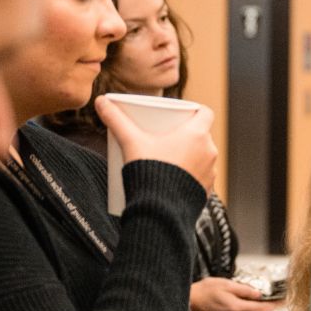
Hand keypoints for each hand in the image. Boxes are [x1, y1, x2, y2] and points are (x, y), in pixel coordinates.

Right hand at [95, 97, 218, 190]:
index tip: (180, 112)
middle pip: (202, 135)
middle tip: (169, 135)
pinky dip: (192, 174)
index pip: (205, 113)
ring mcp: (210, 172)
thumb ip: (116, 120)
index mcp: (197, 134)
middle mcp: (209, 151)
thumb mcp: (131, 142)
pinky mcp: (207, 190)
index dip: (194, 109)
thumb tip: (100, 101)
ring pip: (203, 156)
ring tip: (173, 157)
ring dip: (192, 155)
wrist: (159, 210)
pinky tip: (181, 176)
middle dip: (188, 133)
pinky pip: (202, 177)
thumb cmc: (149, 171)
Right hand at [190, 277, 278, 310]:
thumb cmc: (206, 290)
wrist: (191, 300)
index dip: (272, 306)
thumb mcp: (227, 284)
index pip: (259, 309)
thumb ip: (245, 290)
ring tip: (261, 304)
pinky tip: (246, 308)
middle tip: (275, 304)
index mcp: (235, 307)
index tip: (281, 303)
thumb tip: (259, 294)